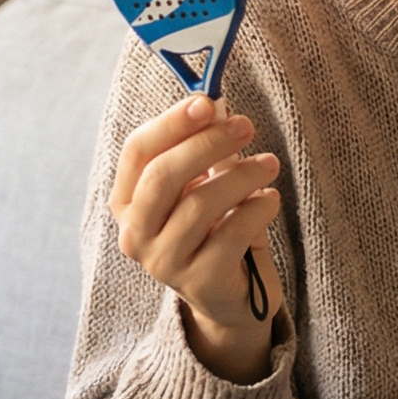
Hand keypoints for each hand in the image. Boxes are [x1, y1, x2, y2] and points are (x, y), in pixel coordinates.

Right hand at [109, 95, 283, 383]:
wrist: (232, 297)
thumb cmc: (215, 229)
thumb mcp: (203, 185)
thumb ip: (202, 150)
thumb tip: (217, 105)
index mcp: (128, 202)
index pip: (138, 152)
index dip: (172, 123)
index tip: (207, 101)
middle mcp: (136, 234)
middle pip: (164, 176)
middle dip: (207, 143)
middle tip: (246, 126)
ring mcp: (164, 263)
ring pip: (200, 204)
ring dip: (242, 175)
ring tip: (269, 164)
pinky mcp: (200, 284)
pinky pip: (232, 233)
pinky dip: (257, 208)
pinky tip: (269, 199)